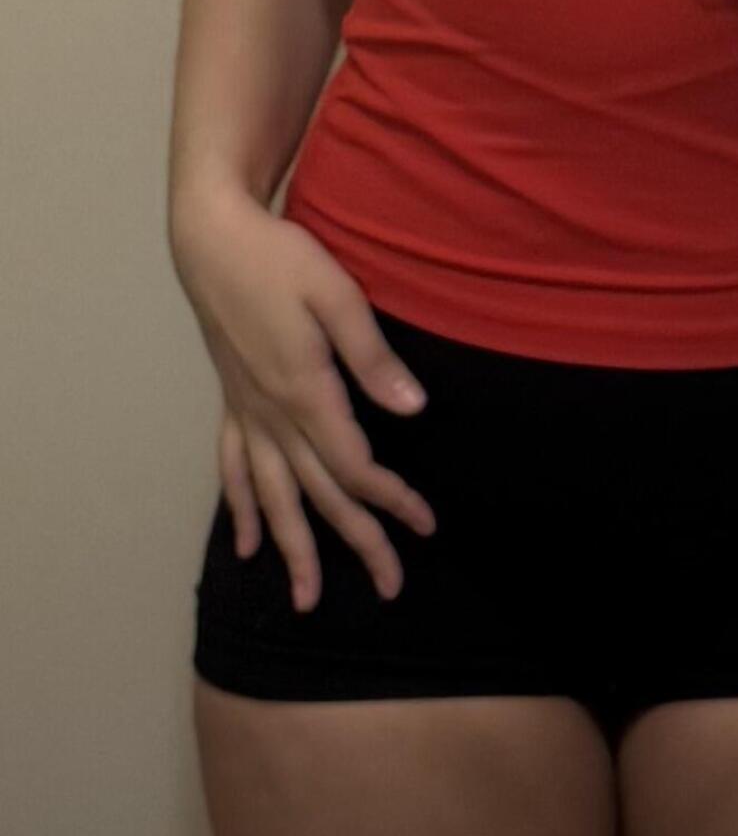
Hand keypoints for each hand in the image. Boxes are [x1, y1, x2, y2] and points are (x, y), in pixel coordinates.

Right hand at [172, 188, 437, 611]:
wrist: (213, 237)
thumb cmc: (280, 257)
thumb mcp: (336, 295)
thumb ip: (373, 357)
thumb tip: (413, 410)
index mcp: (305, 392)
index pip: (355, 466)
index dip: (392, 500)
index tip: (426, 525)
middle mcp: (272, 413)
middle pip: (319, 494)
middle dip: (357, 543)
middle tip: (391, 588)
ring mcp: (247, 410)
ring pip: (271, 496)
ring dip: (294, 548)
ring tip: (307, 598)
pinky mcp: (233, 399)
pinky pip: (233, 467)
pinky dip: (241, 509)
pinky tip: (247, 545)